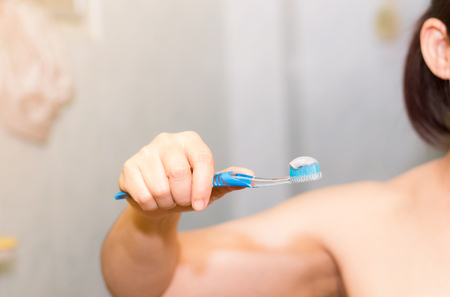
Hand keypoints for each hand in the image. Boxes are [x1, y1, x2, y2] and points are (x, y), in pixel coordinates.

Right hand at [118, 131, 252, 216]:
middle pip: (180, 173)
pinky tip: (152, 200)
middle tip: (182, 201)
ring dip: (167, 203)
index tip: (200, 205)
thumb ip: (227, 182)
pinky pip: (144, 195)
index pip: (203, 159)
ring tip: (167, 199)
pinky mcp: (129, 167)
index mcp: (190, 141)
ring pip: (161, 188)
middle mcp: (167, 140)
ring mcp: (145, 152)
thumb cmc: (185, 191)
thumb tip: (248, 177)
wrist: (157, 201)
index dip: (203, 186)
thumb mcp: (208, 188)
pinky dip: (151, 206)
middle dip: (183, 197)